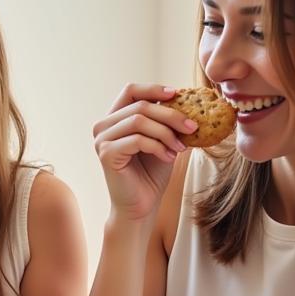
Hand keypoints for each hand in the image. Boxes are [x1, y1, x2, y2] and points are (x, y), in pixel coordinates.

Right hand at [92, 84, 197, 222]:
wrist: (141, 206)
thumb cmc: (151, 174)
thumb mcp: (162, 140)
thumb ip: (166, 121)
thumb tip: (189, 100)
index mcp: (115, 119)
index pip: (130, 90)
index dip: (153, 89)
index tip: (177, 94)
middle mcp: (104, 126)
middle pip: (140, 105)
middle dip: (171, 115)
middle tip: (192, 127)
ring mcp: (102, 140)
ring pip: (139, 121)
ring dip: (166, 132)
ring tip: (180, 147)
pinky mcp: (106, 154)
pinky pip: (138, 140)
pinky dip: (158, 146)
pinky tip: (169, 157)